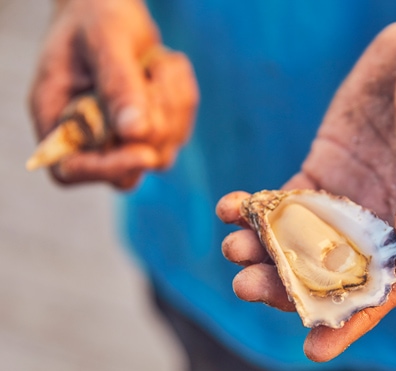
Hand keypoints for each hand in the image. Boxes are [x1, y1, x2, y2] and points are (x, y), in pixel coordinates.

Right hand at [29, 0, 198, 188]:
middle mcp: (88, 139)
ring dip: (171, 105)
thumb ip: (116, 84)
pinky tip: (166, 65)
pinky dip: (182, 96)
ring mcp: (122, 141)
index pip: (70, 170)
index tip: (143, 153)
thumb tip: (134, 132)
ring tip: (157, 62)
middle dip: (152, 127)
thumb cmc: (96, 19)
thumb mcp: (102, 40)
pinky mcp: (153, 134)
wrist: (113, 9)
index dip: (105, 169)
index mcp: (56, 119)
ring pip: (162, 153)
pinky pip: (181, 131)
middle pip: (127, 171)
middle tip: (154, 74)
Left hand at [218, 19, 395, 361]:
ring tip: (233, 248)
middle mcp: (384, 224)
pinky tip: (232, 209)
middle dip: (289, 287)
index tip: (314, 347)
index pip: (388, 288)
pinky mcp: (323, 172)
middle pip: (333, 272)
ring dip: (265, 251)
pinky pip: (286, 200)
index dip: (352, 319)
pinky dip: (258, 209)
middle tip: (247, 285)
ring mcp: (349, 200)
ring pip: (302, 242)